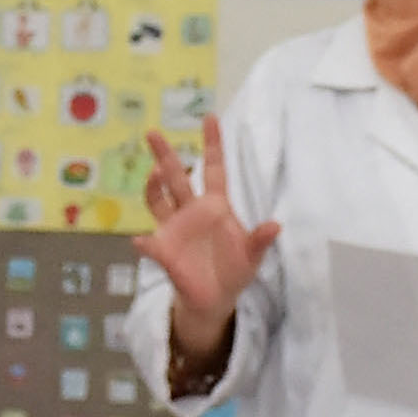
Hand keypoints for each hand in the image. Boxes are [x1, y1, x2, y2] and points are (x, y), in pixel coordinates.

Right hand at [140, 117, 281, 349]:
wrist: (216, 298)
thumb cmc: (235, 271)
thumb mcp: (252, 257)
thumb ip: (260, 240)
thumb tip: (276, 225)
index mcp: (216, 205)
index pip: (214, 169)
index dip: (213, 144)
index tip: (210, 118)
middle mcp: (192, 210)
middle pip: (177, 177)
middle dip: (165, 155)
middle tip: (152, 132)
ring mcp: (175, 227)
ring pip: (158, 199)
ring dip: (154, 187)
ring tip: (155, 175)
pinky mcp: (164, 250)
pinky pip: (150, 244)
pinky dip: (144, 244)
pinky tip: (142, 243)